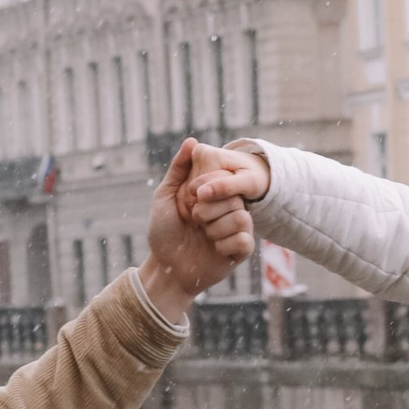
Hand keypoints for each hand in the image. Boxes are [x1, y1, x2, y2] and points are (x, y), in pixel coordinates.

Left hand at [142, 139, 255, 316]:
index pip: (224, 179)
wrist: (165, 268)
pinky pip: (245, 240)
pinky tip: (214, 250)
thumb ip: (178, 168)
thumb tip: (193, 140)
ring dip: (215, 229)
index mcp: (213, 196)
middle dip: (207, 211)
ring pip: (241, 218)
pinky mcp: (240, 251)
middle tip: (194, 221)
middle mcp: (228, 210)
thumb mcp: (165, 196)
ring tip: (203, 236)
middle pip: (234, 198)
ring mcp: (236, 230)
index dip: (206, 189)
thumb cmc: (163, 232)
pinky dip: (224, 245)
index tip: (187, 201)